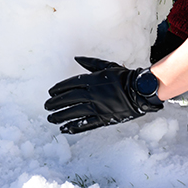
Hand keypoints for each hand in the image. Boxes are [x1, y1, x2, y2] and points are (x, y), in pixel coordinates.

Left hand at [44, 56, 162, 133]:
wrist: (140, 91)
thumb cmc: (124, 77)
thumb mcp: (107, 66)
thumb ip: (90, 63)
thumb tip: (76, 58)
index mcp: (92, 80)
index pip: (70, 85)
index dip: (58, 89)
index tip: (50, 93)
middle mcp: (93, 94)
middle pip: (69, 99)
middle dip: (56, 103)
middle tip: (46, 106)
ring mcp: (98, 107)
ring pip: (74, 113)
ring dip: (61, 116)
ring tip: (51, 118)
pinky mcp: (103, 118)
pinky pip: (86, 124)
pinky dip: (74, 127)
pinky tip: (64, 129)